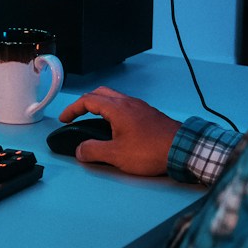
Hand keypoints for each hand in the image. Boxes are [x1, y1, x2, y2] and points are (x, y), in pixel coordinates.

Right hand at [56, 87, 181, 176]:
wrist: (182, 149)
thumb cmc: (151, 150)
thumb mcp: (116, 155)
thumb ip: (94, 151)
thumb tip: (81, 150)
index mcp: (117, 108)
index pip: (88, 100)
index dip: (73, 109)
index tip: (65, 119)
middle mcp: (129, 103)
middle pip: (101, 93)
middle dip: (85, 103)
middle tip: (77, 115)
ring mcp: (141, 107)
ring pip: (115, 98)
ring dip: (101, 106)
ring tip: (94, 121)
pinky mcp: (150, 115)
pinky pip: (126, 106)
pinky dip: (114, 111)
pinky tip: (116, 127)